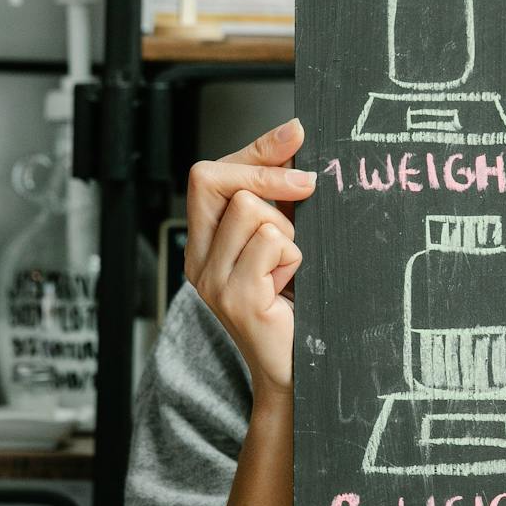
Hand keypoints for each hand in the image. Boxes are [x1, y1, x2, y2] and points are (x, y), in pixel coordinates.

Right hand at [184, 119, 316, 397]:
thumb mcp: (284, 239)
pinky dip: (295, 258)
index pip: (210, 174)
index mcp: (204, 243)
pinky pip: (272, 243)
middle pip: (216, 180)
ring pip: (251, 210)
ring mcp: (212, 281)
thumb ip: (279, 195)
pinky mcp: (236, 297)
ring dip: (287, 232)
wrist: (297, 371)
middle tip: (307, 191)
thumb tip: (294, 138)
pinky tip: (290, 286)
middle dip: (268, 178)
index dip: (255, 150)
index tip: (296, 134)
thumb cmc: (294, 307)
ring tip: (289, 268)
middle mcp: (198, 260)